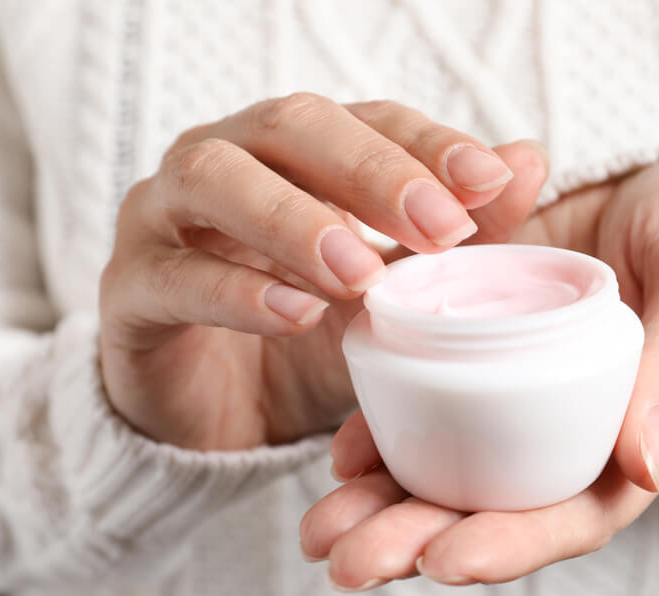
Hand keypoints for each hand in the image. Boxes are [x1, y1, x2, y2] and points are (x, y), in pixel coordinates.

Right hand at [99, 94, 547, 449]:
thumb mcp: (395, 290)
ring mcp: (164, 218)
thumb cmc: (313, 335)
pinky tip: (296, 315)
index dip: (425, 143)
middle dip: (370, 172)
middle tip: (439, 227)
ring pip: (214, 180)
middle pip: (291, 127)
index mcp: (294, 151)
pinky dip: (237, 291)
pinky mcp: (130, 291)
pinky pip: (174, 276)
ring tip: (361, 273)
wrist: (225, 413)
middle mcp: (226, 161)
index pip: (364, 119)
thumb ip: (455, 228)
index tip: (488, 182)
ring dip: (296, 220)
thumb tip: (528, 160)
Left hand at [300, 156, 658, 588]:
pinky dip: (382, 432)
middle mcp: (572, 431)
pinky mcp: (480, 349)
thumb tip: (642, 466)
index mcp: (638, 434)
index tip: (443, 559)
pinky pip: (426, 401)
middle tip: (346, 560)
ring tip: (320, 532)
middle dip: (416, 542)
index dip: (512, 543)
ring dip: (380, 507)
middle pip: (493, 507)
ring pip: (449, 469)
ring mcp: (520, 394)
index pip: (574, 513)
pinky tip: (340, 454)